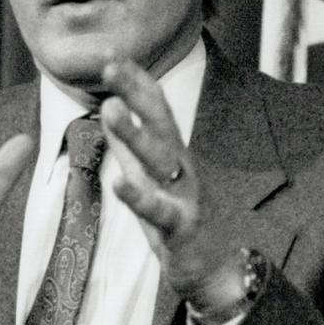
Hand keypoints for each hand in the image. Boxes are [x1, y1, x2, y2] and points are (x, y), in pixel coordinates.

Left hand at [98, 58, 243, 310]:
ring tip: (109, 109)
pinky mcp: (180, 227)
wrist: (213, 269)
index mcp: (172, 153)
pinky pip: (158, 210)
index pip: (155, 109)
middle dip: (136, 92)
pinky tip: (118, 184)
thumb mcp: (149, 177)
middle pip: (160, 122)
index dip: (135, 82)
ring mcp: (183, 195)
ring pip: (158, 160)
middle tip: (110, 65)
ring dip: (134, 133)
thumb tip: (111, 107)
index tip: (111, 54)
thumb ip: (129, 146)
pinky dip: (138, 197)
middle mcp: (181, 167)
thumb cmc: (179, 219)